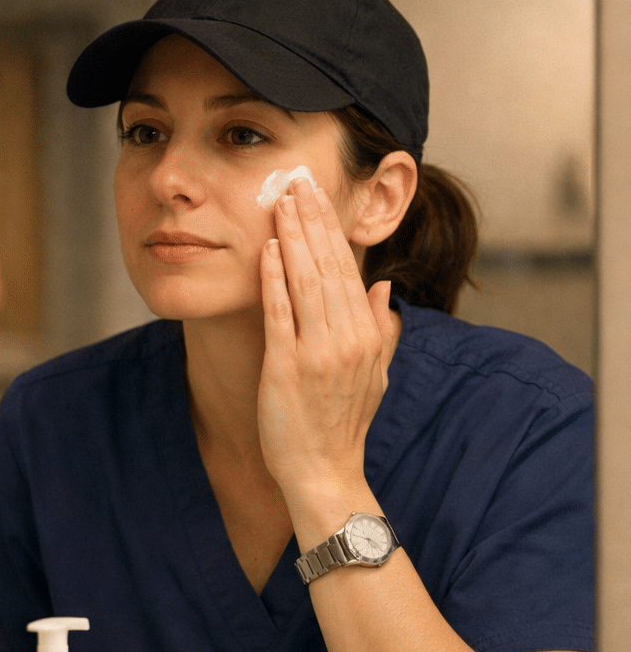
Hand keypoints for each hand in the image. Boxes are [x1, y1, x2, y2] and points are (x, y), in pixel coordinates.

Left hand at [256, 178, 394, 519]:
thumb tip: (382, 284)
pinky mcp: (286, 368)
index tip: (317, 196)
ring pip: (306, 282)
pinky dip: (274, 280)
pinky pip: (280, 314)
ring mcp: (318, 353)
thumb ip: (380, 327)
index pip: (349, 268)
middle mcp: (348, 339)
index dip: (332, 228)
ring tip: (279, 202)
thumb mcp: (375, 373)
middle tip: (295, 181)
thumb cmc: (344, 422)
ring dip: (293, 237)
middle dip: (312, 219)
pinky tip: (268, 250)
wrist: (324, 470)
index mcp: (368, 335)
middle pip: (329, 266)